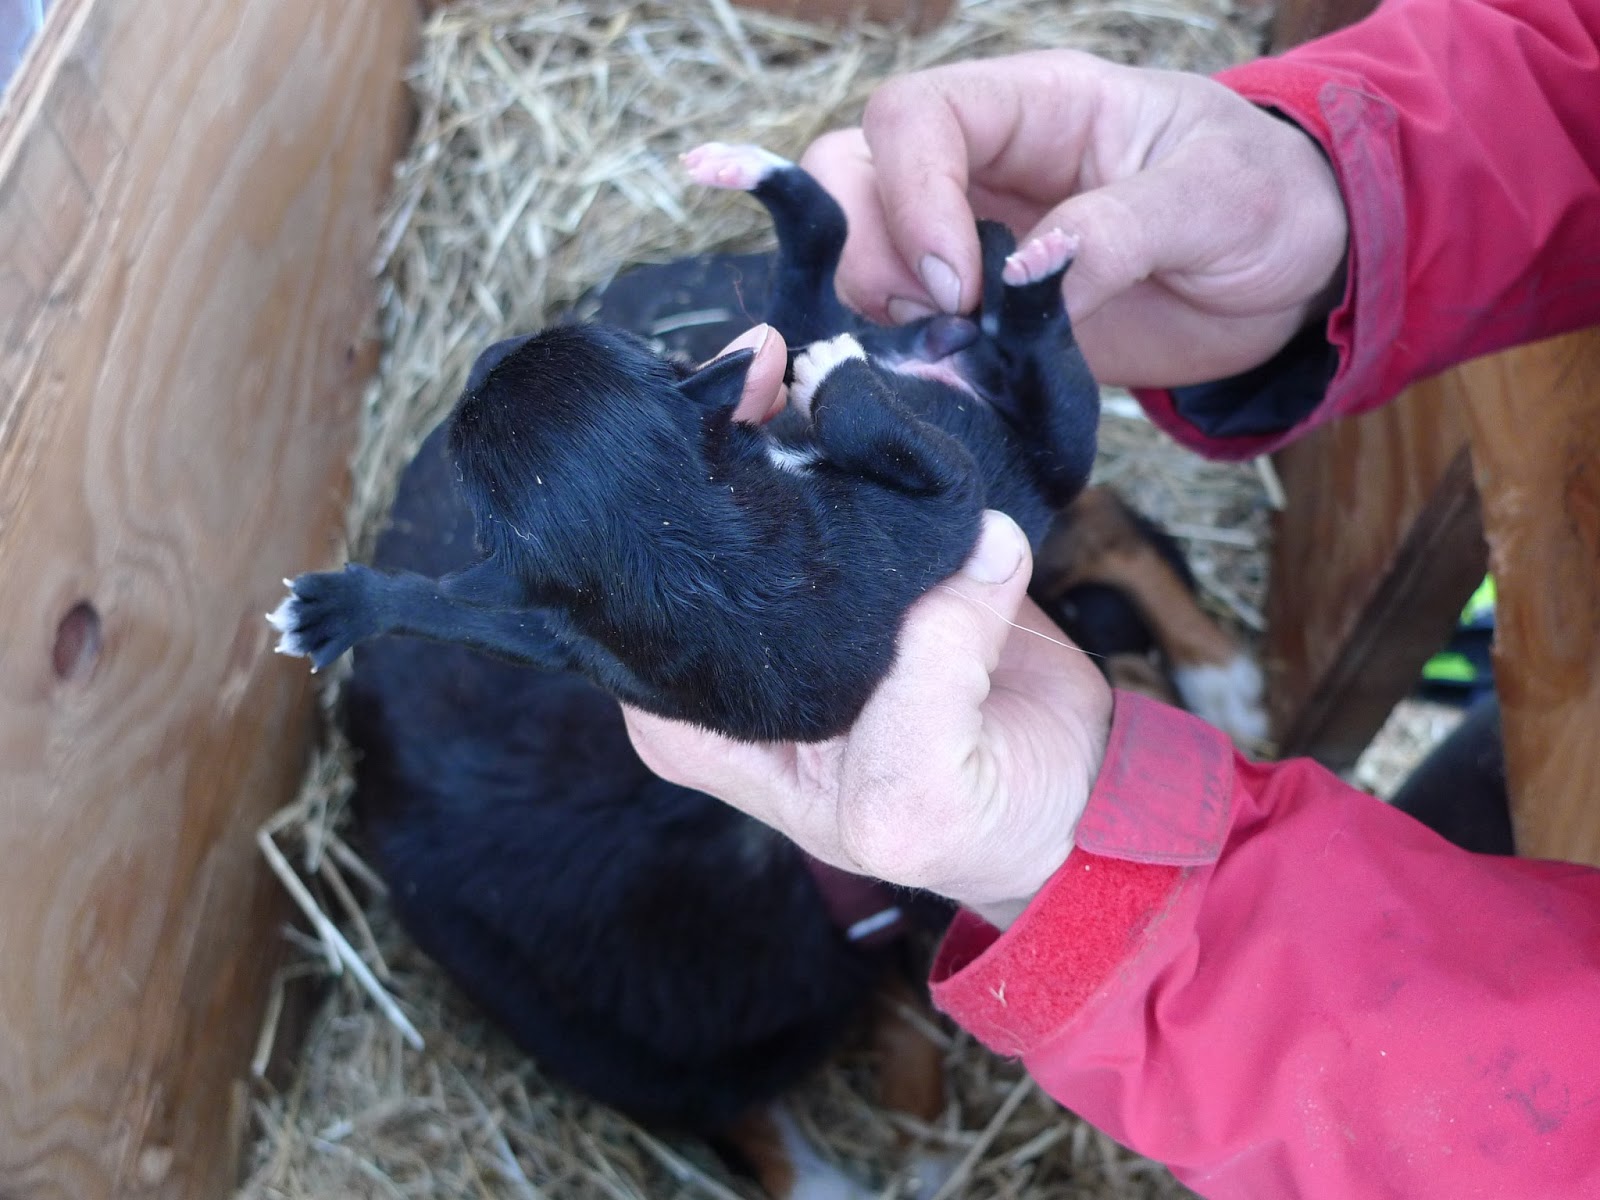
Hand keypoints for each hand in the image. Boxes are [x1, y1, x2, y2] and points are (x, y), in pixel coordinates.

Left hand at [623, 329, 1114, 927]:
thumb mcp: (922, 797)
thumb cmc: (979, 827)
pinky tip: (862, 392)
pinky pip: (864, 495)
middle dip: (726, 446)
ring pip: (782, 501)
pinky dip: (869, 443)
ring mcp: (811, 611)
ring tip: (805, 362)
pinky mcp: (882, 570)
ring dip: (796, 427)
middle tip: (758, 363)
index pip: (650, 608)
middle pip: (710, 538)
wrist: (1077, 799)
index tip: (707, 424)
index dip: (673, 513)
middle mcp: (741, 664)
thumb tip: (973, 550)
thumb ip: (926, 683)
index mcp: (707, 726)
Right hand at [799, 50, 1349, 387]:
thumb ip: (1119, 229)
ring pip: (858, 250)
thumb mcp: (1218, 199)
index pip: (916, 116)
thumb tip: (1022, 278)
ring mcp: (971, 239)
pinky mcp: (978, 313)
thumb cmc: (1265, 204)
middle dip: (871, 254)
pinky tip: (961, 376)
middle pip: (853, 176)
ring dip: (879, 309)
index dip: (911, 195)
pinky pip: (900, 324)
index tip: (960, 285)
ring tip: (960, 351)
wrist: (1285, 278)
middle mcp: (983, 165)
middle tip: (945, 322)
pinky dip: (903, 356)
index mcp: (1037, 106)